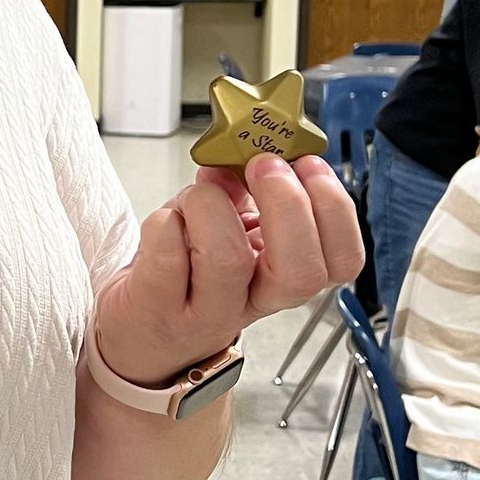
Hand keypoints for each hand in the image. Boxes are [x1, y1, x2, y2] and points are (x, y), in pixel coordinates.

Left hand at [92, 155, 363, 387]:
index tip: (307, 164)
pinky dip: (165, 223)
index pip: (341, 261)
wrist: (138, 334)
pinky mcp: (156, 309)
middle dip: (288, 205)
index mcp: (280, 276)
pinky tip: (166, 220)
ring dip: (213, 206)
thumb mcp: (229, 228)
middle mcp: (253, 300)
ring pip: (228, 260)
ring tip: (200, 192)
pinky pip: (167, 258)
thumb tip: (247, 145)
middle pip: (301, 272)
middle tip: (263, 165)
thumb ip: (246, 191)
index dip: (334, 210)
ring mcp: (206, 312)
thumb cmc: (184, 274)